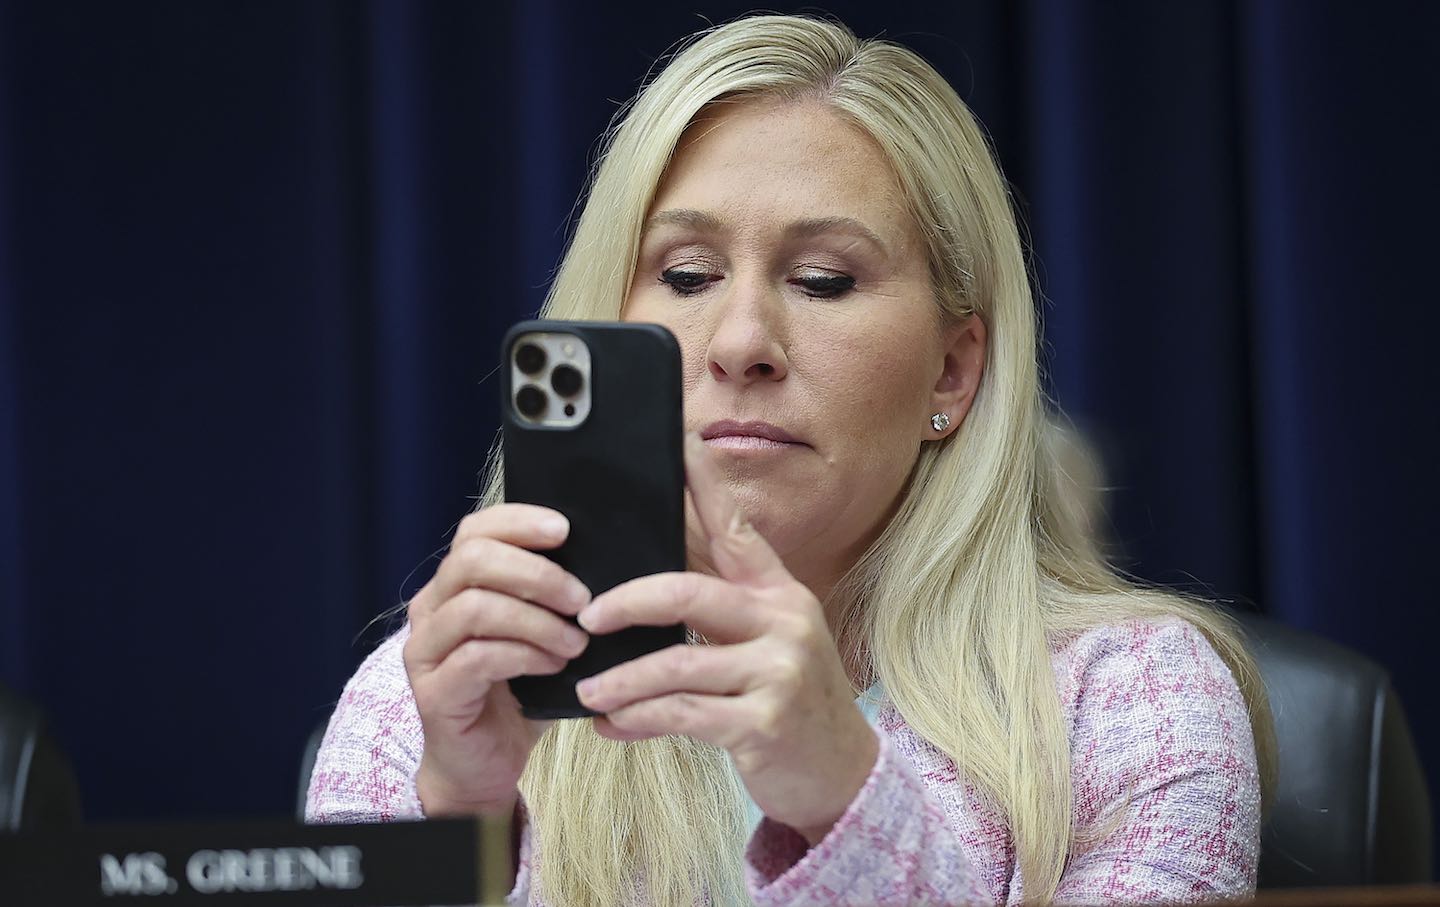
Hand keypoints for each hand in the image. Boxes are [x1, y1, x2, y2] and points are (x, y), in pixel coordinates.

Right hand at [403, 504, 591, 815]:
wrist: (485, 764)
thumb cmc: (519, 692)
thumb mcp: (540, 634)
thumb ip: (553, 598)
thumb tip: (607, 561)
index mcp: (453, 585)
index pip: (474, 530)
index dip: (518, 521)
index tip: (566, 530)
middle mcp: (430, 610)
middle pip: (471, 559)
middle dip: (536, 573)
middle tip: (581, 600)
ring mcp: (425, 651)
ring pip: (475, 607)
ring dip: (537, 620)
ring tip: (576, 642)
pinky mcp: (432, 692)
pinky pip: (477, 657)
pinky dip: (525, 655)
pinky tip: (555, 666)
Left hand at [574, 434, 878, 843]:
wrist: (839, 772)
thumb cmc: (786, 700)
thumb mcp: (765, 641)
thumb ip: (718, 607)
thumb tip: (643, 578)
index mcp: (777, 591)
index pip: (734, 525)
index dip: (703, 482)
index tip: (675, 441)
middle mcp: (783, 620)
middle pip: (687, 592)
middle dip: (627, 601)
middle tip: (584, 616)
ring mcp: (778, 671)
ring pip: (676, 664)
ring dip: (621, 679)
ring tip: (588, 690)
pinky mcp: (764, 723)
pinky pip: (682, 714)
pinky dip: (637, 720)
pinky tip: (612, 726)